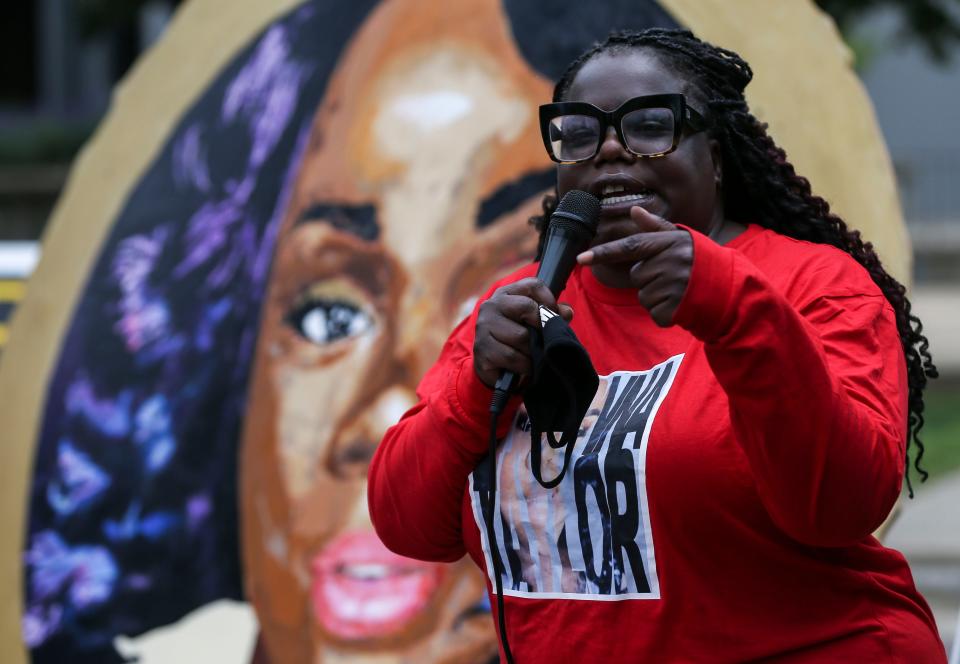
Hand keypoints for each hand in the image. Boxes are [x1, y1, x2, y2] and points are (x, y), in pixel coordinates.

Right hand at [473, 277, 573, 387]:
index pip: (532, 285)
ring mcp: (483, 327)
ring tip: (534, 356)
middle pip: (526, 307)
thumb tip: (567, 312)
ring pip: (521, 336)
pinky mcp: (482, 350)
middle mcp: (491, 306)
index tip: (555, 315)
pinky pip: (513, 357)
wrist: (493, 367)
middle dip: (541, 326)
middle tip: (545, 339)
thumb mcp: (534, 323)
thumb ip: (552, 314)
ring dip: (533, 350)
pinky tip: (526, 367)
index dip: (549, 300)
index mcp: (505, 294)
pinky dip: (525, 365)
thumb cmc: (517, 340)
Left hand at [577, 206, 692, 325]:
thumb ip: (656, 228)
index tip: (581, 258)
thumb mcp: (682, 239)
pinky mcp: (674, 308)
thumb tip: (634, 210)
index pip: (630, 246)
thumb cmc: (702, 262)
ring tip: (679, 290)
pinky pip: (653, 311)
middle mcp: (670, 262)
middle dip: (649, 277)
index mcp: (669, 243)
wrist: (730, 290)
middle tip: (674, 276)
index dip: (604, 252)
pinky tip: (680, 303)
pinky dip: (663, 312)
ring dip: (656, 295)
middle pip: (637, 274)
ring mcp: (672, 286)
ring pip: (643, 294)